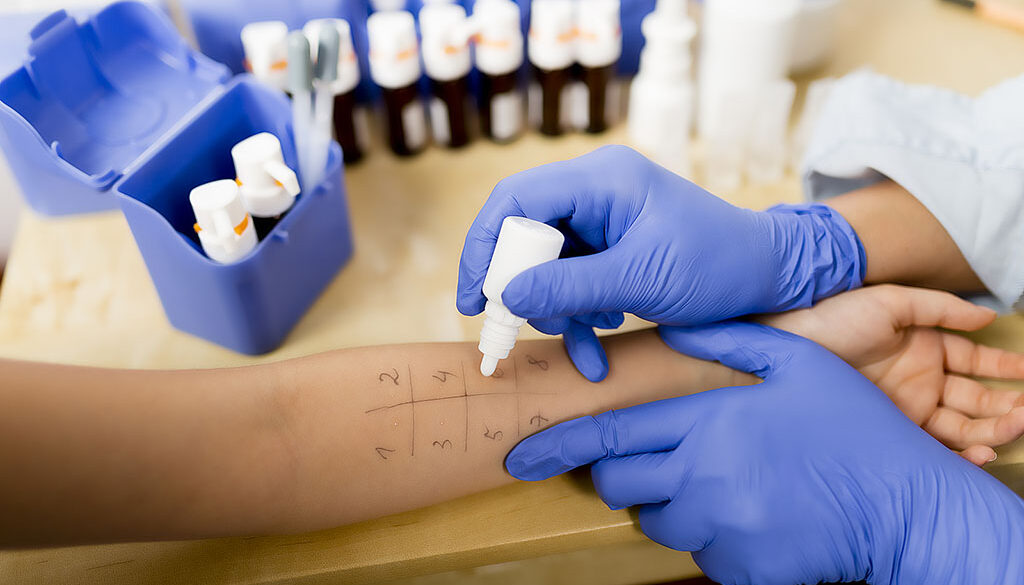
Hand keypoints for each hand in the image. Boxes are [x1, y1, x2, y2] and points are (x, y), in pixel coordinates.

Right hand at [457, 145, 864, 381]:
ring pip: (545, 265)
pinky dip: (578, 315)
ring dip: (555, 309)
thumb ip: (570, 286)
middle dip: (521, 288)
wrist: (768, 277)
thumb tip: (507, 296)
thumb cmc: (717, 265)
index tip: (474, 299)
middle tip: (513, 329)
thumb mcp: (641, 279)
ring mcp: (602, 220)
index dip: (484, 248)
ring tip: (584, 339)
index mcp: (601, 180)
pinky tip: (599, 341)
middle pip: (524, 235)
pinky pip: (571, 281)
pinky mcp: (610, 248)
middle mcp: (594, 191)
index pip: (515, 200)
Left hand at [506, 322, 1023, 584]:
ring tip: (725, 483)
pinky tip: (754, 514)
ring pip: (656, 523)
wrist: (908, 506)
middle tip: (658, 460)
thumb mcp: (798, 364)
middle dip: (621, 474)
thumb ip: (728, 342)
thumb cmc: (853, 428)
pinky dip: (712, 537)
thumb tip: (675, 329)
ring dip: (671, 504)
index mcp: (709, 424)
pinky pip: (699, 556)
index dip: (557, 447)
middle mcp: (703, 479)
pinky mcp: (741, 570)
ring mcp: (721, 530)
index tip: (519, 457)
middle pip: (620, 485)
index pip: (610, 437)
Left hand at [764, 285, 1023, 464]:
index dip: (1005, 368)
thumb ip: (940, 308)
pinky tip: (982, 452)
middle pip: (976, 398)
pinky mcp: (889, 428)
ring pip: (962, 424)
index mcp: (925, 347)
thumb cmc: (833, 317)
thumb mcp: (890, 303)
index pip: (976, 361)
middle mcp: (920, 378)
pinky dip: (959, 452)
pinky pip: (932, 444)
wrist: (787, 345)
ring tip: (1017, 426)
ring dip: (992, 429)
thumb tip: (987, 315)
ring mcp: (905, 405)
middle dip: (1007, 405)